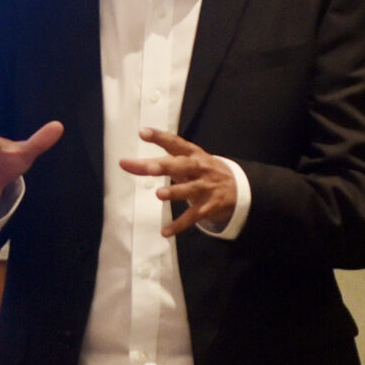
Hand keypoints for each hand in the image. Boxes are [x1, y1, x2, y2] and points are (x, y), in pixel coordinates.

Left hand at [119, 127, 237, 236]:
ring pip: (189, 190)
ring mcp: (205, 187)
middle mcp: (199, 168)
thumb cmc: (202, 171)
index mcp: (192, 154)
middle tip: (149, 168)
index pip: (175, 143)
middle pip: (182, 165)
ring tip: (159, 194)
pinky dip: (179, 224)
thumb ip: (157, 163)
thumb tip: (127, 164)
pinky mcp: (208, 206)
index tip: (142, 132)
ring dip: (175, 192)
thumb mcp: (186, 163)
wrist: (238, 188)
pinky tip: (165, 231)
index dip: (159, 137)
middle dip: (166, 167)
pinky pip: (192, 216)